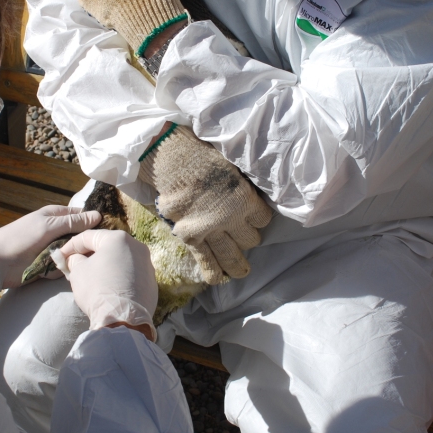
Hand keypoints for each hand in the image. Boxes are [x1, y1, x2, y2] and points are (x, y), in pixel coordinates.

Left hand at [0, 205, 101, 292]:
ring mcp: (54, 250)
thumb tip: (98, 215)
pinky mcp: (49, 266)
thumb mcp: (49, 226)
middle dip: (82, 245)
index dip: (93, 222)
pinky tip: (53, 271)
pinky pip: (63, 267)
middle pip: (81, 237)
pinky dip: (59, 270)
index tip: (105, 231)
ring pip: (74, 254)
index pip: (82, 216)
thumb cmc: (21, 238)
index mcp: (57, 216)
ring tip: (66, 262)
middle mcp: (57, 232)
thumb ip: (73, 222)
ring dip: (71, 259)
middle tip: (87, 251)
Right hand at [59, 229, 157, 340]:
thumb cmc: (98, 289)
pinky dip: (118, 277)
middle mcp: (137, 247)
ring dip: (105, 265)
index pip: (88, 237)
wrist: (122, 319)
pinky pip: (130, 274)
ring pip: (120, 260)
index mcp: (118, 239)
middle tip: (74, 265)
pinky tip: (109, 287)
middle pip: (107, 247)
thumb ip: (75, 259)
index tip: (61, 256)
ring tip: (91, 277)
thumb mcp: (78, 271)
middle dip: (89, 255)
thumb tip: (75, 258)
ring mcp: (147, 265)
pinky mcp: (151, 282)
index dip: (71, 246)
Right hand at [138, 126, 272, 284]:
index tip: (252, 214)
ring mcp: (209, 231)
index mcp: (244, 200)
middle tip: (241, 232)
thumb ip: (241, 184)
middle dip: (247, 236)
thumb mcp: (232, 165)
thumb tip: (247, 192)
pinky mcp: (190, 237)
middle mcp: (230, 219)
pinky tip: (218, 279)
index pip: (263, 219)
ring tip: (241, 271)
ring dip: (238, 265)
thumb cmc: (202, 153)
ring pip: (231, 256)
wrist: (170, 157)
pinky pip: (205, 260)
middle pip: (250, 240)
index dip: (258, 217)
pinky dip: (212, 272)